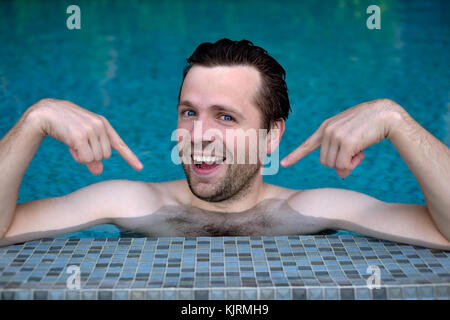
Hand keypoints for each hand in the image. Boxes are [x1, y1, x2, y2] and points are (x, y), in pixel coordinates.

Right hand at [28, 98, 142, 175]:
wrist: (46, 113)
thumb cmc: (66, 126)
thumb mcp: (83, 138)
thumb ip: (93, 154)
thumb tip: (99, 172)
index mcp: (104, 124)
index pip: (119, 144)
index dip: (130, 157)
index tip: (140, 168)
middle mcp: (100, 126)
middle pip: (105, 156)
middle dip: (92, 156)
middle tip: (79, 146)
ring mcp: (90, 130)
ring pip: (95, 158)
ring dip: (83, 157)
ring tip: (73, 143)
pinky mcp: (79, 136)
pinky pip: (85, 158)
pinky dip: (78, 158)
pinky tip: (70, 146)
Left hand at [280, 99, 401, 177]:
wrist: (385, 114)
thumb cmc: (368, 126)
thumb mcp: (350, 139)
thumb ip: (340, 154)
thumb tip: (340, 175)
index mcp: (325, 127)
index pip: (307, 144)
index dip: (295, 155)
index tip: (284, 164)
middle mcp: (327, 130)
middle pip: (324, 162)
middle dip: (338, 163)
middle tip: (354, 155)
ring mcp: (335, 135)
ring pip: (333, 165)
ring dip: (347, 164)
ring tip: (358, 152)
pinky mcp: (346, 142)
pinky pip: (343, 164)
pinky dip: (352, 164)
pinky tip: (362, 154)